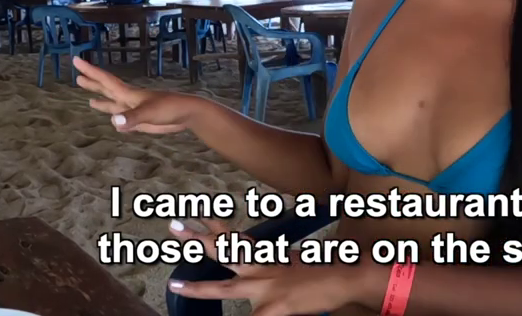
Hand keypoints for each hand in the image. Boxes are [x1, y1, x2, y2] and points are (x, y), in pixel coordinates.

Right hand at [73, 58, 199, 133]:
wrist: (186, 114)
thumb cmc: (169, 108)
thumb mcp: (149, 113)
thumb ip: (131, 118)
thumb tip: (113, 121)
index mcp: (128, 94)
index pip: (105, 80)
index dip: (90, 70)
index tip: (77, 60)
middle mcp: (129, 99)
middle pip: (106, 89)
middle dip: (92, 84)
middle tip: (77, 77)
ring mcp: (134, 110)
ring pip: (113, 104)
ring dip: (101, 101)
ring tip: (90, 102)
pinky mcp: (141, 120)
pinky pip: (123, 119)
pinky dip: (116, 118)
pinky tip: (113, 120)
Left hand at [167, 219, 372, 315]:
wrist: (347, 275)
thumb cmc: (327, 270)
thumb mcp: (297, 263)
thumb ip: (280, 263)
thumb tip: (276, 262)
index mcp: (267, 256)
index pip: (237, 238)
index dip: (217, 228)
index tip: (201, 215)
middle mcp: (262, 267)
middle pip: (224, 251)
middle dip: (198, 239)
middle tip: (174, 226)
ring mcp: (267, 286)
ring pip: (226, 288)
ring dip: (199, 289)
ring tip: (175, 286)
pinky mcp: (276, 307)